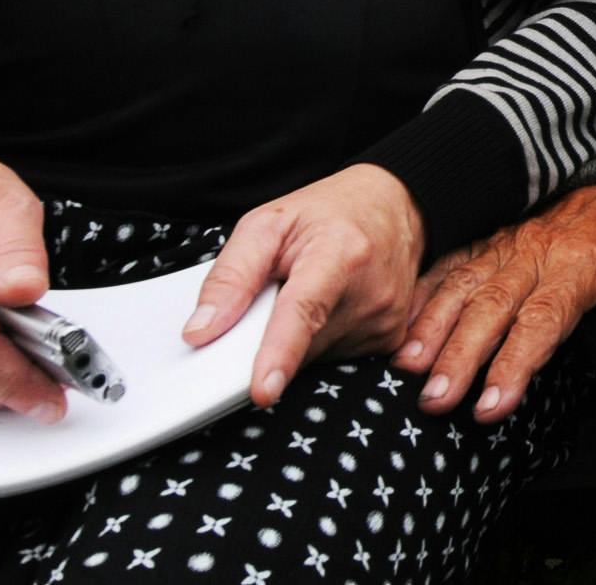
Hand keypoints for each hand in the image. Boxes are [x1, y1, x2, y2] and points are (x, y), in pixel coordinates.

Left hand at [183, 163, 425, 406]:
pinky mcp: (390, 337)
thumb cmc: (329, 212)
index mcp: (339, 251)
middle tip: (279, 290)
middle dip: (271, 333)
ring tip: (312, 288)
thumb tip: (200, 332)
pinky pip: (334, 357)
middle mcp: (372, 290)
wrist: (395, 205)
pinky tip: (330, 306)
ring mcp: (386, 318)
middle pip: (299, 343)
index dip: (280, 353)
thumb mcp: (267, 224)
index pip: (303, 311)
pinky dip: (319, 339)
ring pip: (313, 357)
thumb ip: (229, 277)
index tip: (263, 392)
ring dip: (299, 336)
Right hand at [394, 183, 595, 422]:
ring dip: (432, 328)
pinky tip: (401, 327)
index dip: (514, 364)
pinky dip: (423, 294)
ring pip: (462, 286)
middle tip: (435, 401)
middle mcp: (535, 253)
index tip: (490, 406)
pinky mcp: (489, 242)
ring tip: (407, 370)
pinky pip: (450, 265)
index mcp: (579, 264)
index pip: (542, 319)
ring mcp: (506, 245)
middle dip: (459, 357)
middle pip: (491, 307)